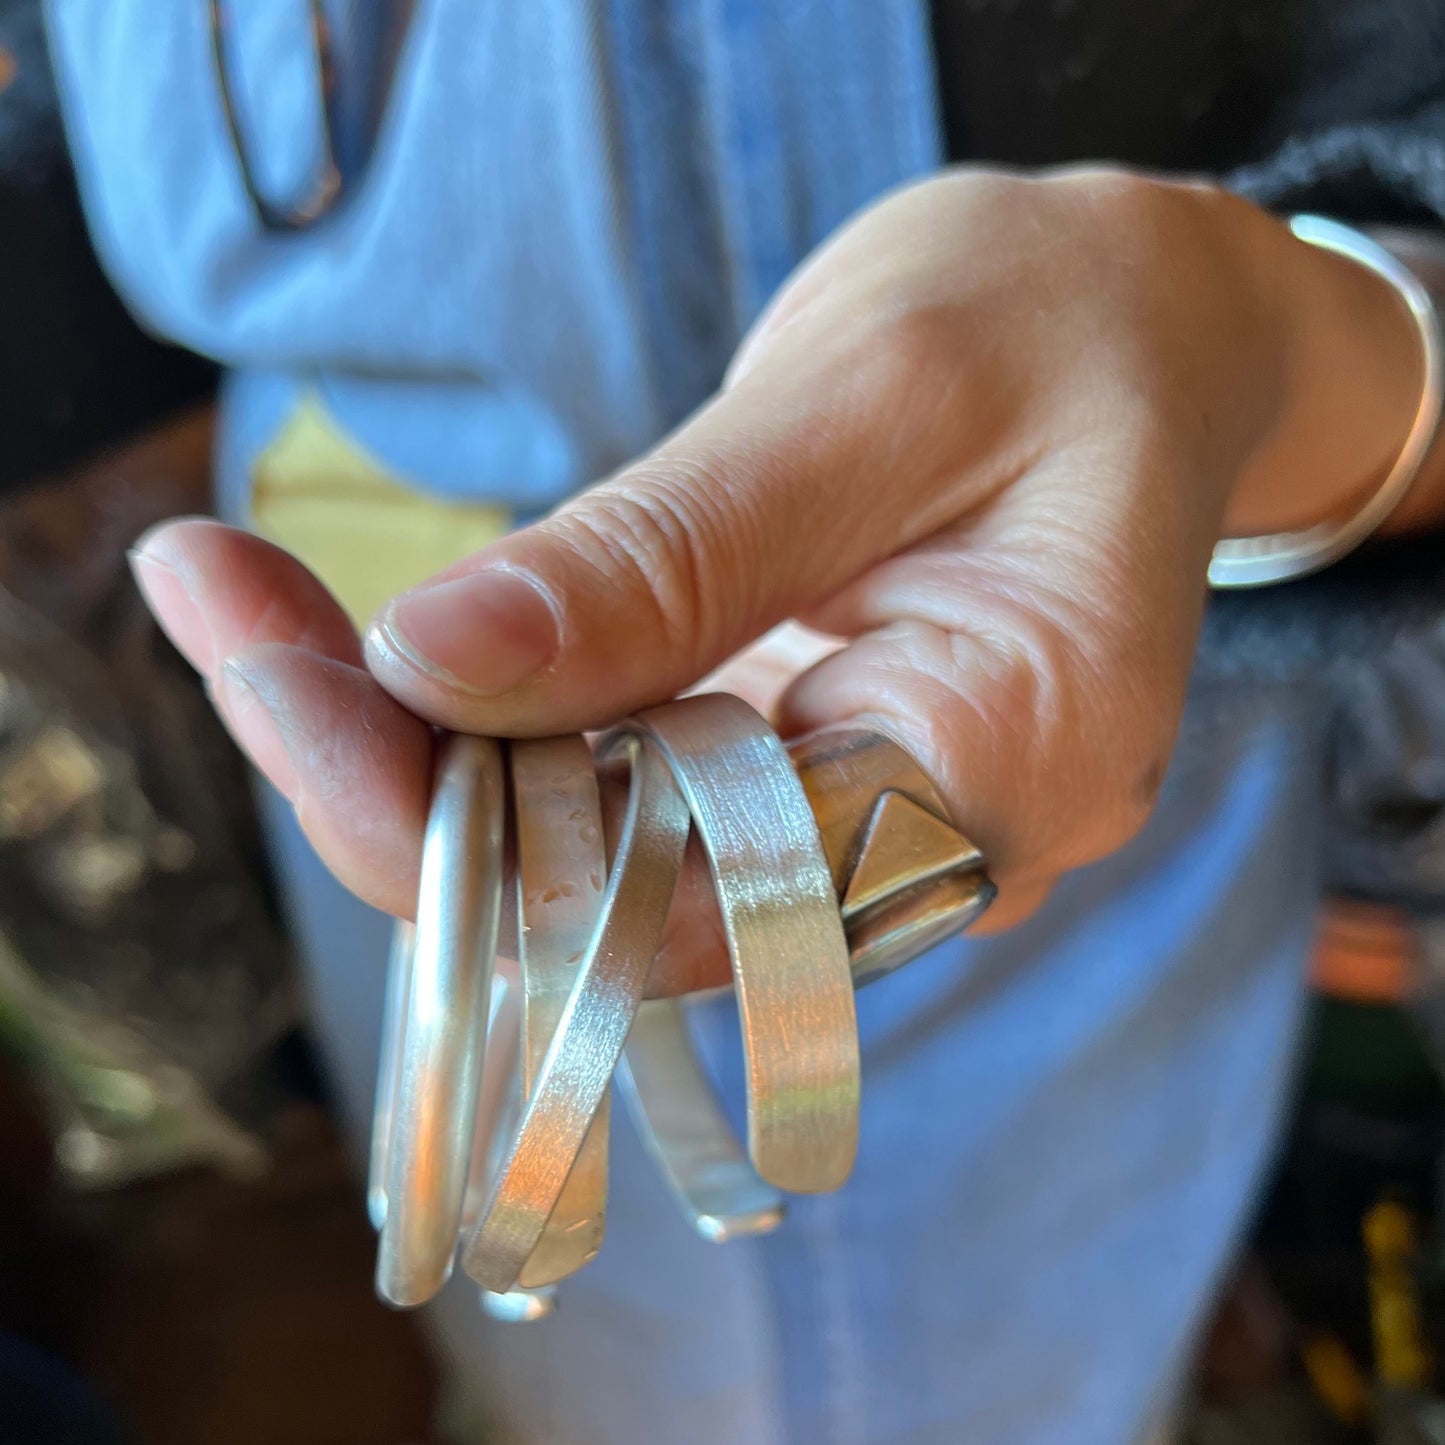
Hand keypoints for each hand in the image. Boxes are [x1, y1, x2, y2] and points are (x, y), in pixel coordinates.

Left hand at [131, 166, 1427, 991]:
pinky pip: (641, 803)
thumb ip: (670, 554)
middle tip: (232, 611)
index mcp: (1014, 758)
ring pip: (617, 861)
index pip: (706, 895)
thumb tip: (436, 662)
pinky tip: (395, 653)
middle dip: (410, 783)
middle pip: (635, 902)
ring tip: (268, 615)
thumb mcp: (868, 396)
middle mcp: (948, 844)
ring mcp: (879, 826)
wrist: (1142, 336)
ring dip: (435, 756)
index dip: (476, 831)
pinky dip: (509, 734)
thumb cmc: (1052, 329)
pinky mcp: (817, 780)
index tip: (285, 678)